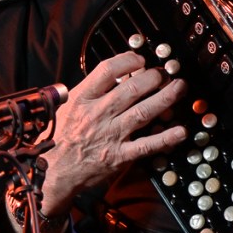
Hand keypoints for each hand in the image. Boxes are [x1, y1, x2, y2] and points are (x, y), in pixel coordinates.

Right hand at [37, 51, 186, 214]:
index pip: (107, 70)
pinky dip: (165, 138)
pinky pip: (146, 145)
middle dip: (154, 77)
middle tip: (166, 74)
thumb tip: (118, 74)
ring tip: (180, 88)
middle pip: (132, 89)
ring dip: (166, 98)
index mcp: (82, 99)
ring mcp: (110, 135)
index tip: (140, 60)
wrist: (51, 173)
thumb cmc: (61, 138)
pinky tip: (180, 131)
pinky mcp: (119, 156)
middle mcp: (97, 114)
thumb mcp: (68, 107)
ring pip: (143, 112)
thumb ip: (91, 90)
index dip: (128, 61)